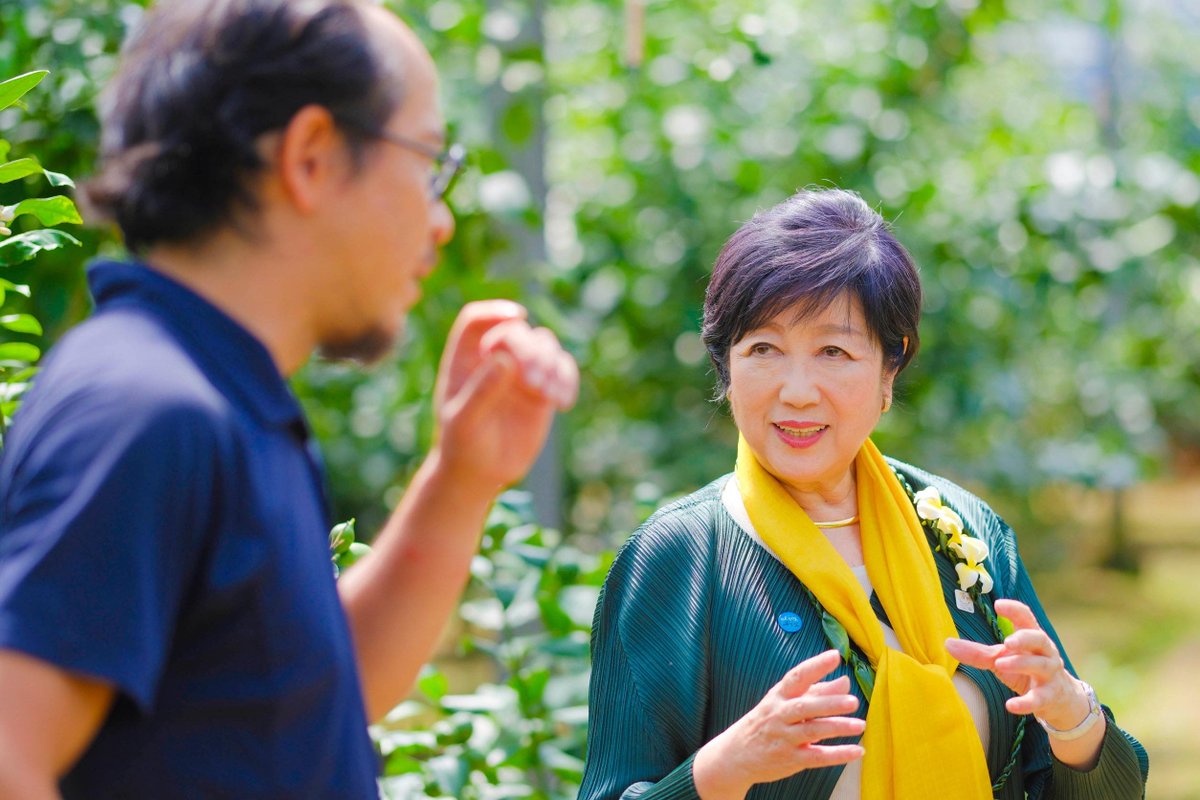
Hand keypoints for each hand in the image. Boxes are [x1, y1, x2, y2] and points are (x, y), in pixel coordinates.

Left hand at [430, 300, 577, 489]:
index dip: (495, 311)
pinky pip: (563, 369)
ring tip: (551, 396)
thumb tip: (506, 359)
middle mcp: (494, 357)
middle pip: (517, 331)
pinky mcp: (543, 387)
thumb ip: (481, 391)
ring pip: (544, 344)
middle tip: (535, 383)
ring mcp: (521, 370)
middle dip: (530, 351)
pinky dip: (567, 379)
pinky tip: (563, 402)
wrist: (481, 472)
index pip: (477, 320)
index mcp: (465, 357)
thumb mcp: (464, 421)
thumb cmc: (462, 445)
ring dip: (552, 364)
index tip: (517, 317)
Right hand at [693, 650, 864, 799]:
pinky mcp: (790, 759)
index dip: (815, 666)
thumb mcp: (785, 702)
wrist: (736, 754)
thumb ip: (817, 692)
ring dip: (837, 727)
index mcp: (779, 696)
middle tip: (853, 700)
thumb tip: (845, 681)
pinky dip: (838, 754)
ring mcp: (784, 738)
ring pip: (812, 731)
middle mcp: (780, 715)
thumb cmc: (767, 722)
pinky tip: (857, 750)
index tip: (835, 656)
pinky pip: (816, 757)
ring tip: (860, 724)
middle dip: (829, 703)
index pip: (797, 677)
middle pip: (805, 706)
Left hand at [945, 599, 1092, 729]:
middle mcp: (1044, 652)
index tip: (999, 604)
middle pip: (1039, 639)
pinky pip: (1039, 698)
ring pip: (1040, 665)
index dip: (1015, 610)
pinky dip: (1026, 702)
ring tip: (1000, 664)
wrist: (1057, 699)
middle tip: (1006, 641)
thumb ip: (977, 652)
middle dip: (1024, 638)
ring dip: (1020, 664)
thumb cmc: (1024, 670)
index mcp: (1031, 638)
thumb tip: (947, 644)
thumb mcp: (1000, 658)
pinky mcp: (1049, 696)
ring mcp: (1050, 674)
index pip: (1026, 618)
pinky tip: (1011, 705)